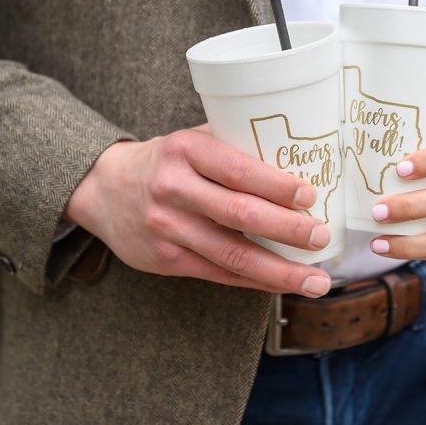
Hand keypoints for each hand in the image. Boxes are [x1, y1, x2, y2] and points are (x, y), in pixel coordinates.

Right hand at [64, 128, 331, 296]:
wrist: (103, 189)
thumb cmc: (166, 161)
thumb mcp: (192, 140)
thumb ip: (236, 146)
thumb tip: (303, 157)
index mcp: (186, 150)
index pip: (237, 169)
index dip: (276, 185)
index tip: (310, 195)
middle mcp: (173, 188)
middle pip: (239, 214)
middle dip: (287, 229)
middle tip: (322, 237)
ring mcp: (168, 228)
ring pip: (232, 254)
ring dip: (279, 271)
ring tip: (316, 281)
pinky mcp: (166, 260)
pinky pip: (219, 274)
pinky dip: (255, 281)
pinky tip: (283, 284)